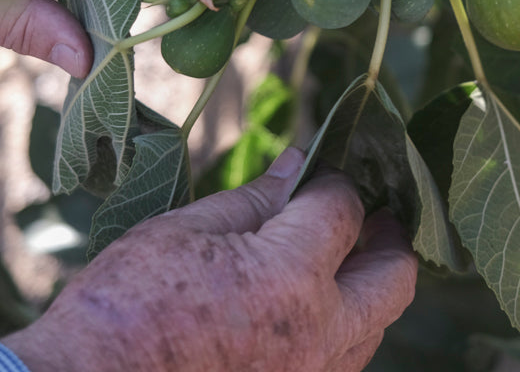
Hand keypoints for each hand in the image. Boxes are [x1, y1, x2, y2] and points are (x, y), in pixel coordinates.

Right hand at [2, 148, 417, 371]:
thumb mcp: (182, 232)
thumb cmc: (124, 307)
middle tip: (367, 213)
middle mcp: (320, 333)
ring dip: (367, 283)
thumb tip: (298, 166)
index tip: (314, 173)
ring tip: (338, 256)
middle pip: (395, 275)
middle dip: (386, 235)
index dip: (331, 180)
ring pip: (377, 323)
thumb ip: (253, 200)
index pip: (344, 209)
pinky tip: (307, 304)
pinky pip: (345, 358)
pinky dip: (342, 324)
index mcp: (291, 276)